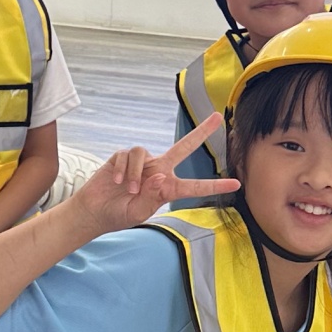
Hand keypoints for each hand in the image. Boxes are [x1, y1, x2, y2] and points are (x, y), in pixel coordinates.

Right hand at [71, 118, 238, 236]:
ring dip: (136, 173)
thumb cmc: (119, 214)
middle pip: (183, 147)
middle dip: (200, 132)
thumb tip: (161, 176)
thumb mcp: (139, 212)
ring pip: (145, 154)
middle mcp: (158, 170)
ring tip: (129, 189)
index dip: (215, 186)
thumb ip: (152, 196)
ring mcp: (142, 162)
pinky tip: (118, 181)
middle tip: (217, 117)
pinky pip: (128, 155)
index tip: (236, 184)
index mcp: (167, 188)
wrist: (95, 211)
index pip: (194, 186)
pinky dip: (124, 170)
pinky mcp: (123, 157)